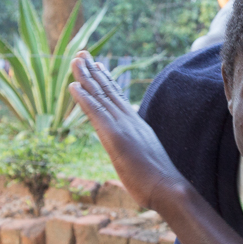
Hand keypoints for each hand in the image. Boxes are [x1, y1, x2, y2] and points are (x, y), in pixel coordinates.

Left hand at [68, 52, 186, 210]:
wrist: (169, 189)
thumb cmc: (158, 182)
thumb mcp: (145, 160)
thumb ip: (137, 152)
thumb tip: (134, 155)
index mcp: (136, 125)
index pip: (118, 98)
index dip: (106, 81)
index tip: (98, 66)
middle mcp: (129, 121)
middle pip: (108, 91)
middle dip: (93, 72)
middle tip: (81, 54)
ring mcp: (122, 127)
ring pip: (101, 96)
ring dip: (86, 77)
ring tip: (75, 60)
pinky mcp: (115, 137)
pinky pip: (96, 113)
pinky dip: (84, 98)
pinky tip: (73, 86)